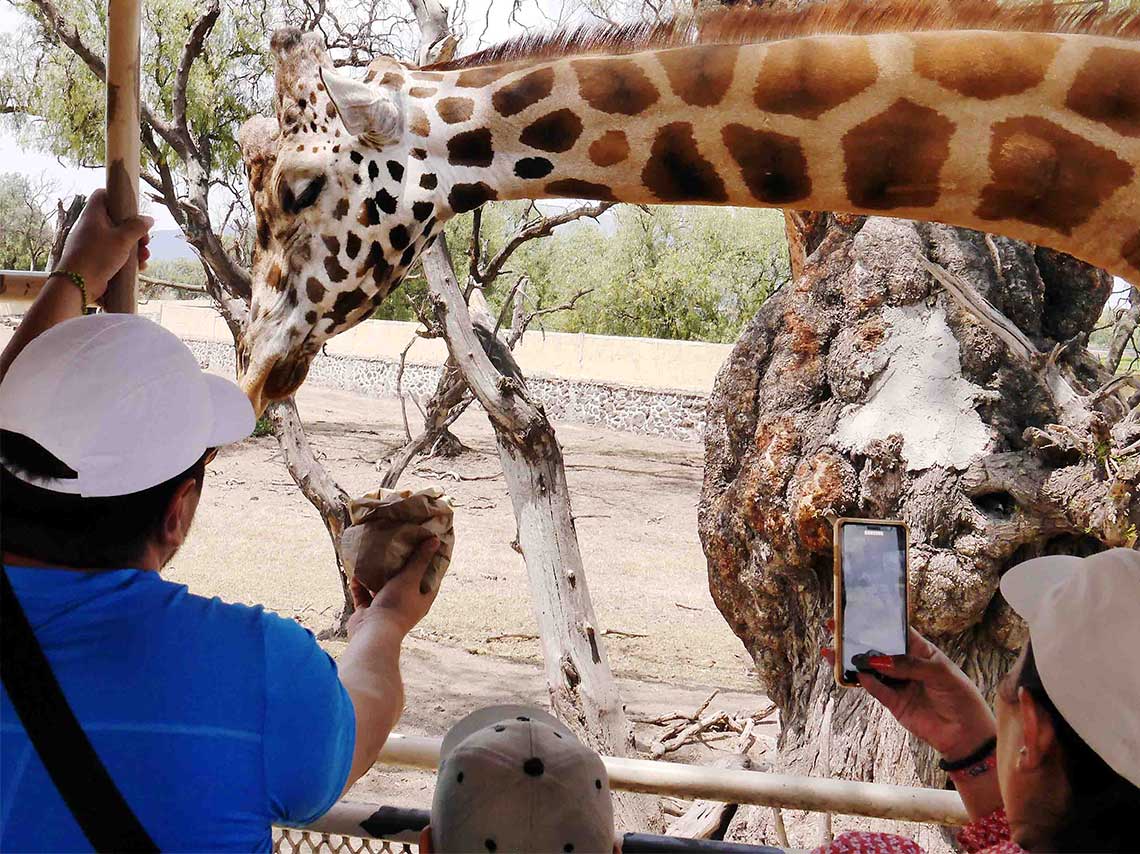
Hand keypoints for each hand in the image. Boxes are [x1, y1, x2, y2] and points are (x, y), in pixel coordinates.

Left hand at [56, 189, 153, 301]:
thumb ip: (137, 227)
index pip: (102, 195)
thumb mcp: (123, 239)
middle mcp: (91, 228)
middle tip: (145, 241)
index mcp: (93, 216)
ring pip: (118, 240)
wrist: (77, 284)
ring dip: (135, 247)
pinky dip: (128, 259)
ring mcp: (93, 244)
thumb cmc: (97, 256)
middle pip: (117, 221)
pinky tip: (139, 267)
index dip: (117, 197)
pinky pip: (115, 255)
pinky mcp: (96, 260)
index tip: (132, 208)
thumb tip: (148, 219)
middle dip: (135, 231)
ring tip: (144, 257)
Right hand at [347, 537, 440, 638]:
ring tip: (373, 556)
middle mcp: (405, 604)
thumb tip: (436, 540)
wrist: (372, 633)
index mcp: (421, 599)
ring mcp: (386, 608)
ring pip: (382, 587)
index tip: (427, 547)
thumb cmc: (396, 605)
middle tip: (396, 547)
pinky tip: (356, 572)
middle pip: (405, 581)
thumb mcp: (410, 578)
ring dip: (377, 574)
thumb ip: (420, 560)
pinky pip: (363, 594)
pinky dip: (360, 584)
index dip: (430, 563)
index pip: (430, 578)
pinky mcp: (368, 611)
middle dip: (400, 566)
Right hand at [824, 627, 995, 760]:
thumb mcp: (940, 673)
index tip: (857, 611)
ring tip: (831, 650)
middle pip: (878, 650)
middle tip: (834, 627)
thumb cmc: (960, 696)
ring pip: (871, 670)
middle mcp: (906, 665)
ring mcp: (898, 684)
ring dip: (852, 661)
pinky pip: (875, 690)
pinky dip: (863, 682)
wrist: (966, 734)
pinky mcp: (894, 703)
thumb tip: (879, 661)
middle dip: (857, 639)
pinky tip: (852, 673)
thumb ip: (909, 665)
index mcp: (921, 651)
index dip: (878, 622)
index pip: (896, 632)